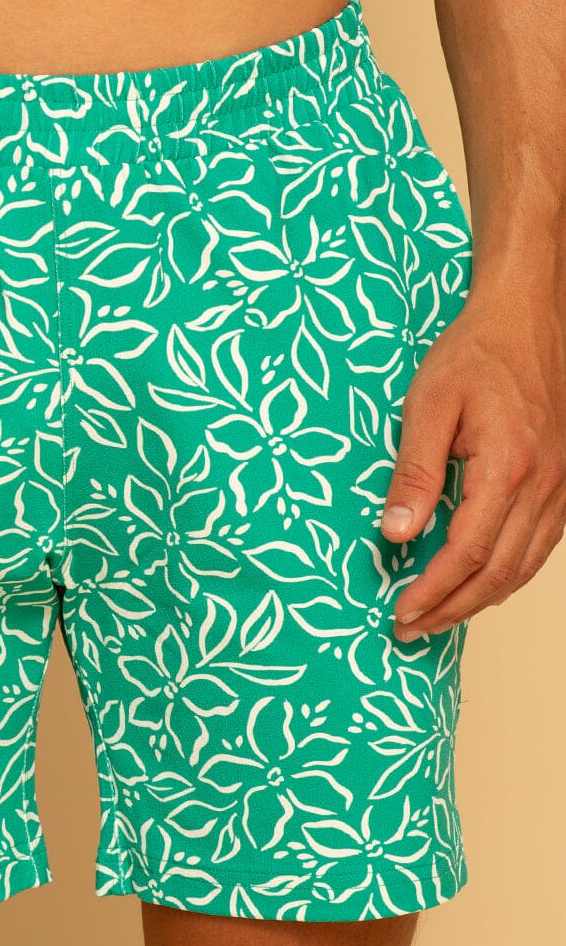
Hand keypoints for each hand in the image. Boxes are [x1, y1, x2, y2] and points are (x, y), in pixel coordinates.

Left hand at [382, 285, 565, 639]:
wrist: (528, 316)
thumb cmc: (477, 353)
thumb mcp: (427, 405)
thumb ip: (413, 472)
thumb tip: (396, 532)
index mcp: (508, 466)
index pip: (467, 553)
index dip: (433, 591)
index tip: (401, 612)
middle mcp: (543, 484)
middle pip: (498, 573)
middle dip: (452, 609)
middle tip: (411, 629)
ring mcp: (560, 486)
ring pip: (523, 568)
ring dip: (479, 601)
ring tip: (438, 617)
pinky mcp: (563, 483)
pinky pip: (540, 547)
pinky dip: (508, 575)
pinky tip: (479, 585)